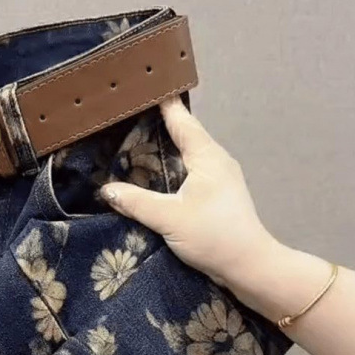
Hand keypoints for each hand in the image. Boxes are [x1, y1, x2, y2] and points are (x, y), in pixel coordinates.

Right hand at [101, 96, 280, 290]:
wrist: (248, 267)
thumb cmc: (214, 236)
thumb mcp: (169, 218)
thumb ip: (136, 202)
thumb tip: (106, 190)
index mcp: (207, 155)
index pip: (180, 118)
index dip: (159, 102)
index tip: (137, 87)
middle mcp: (215, 160)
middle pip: (183, 134)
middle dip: (156, 125)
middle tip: (124, 117)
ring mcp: (219, 178)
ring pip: (186, 155)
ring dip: (163, 150)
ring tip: (132, 145)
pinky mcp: (217, 197)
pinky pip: (189, 172)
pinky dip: (171, 170)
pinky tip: (154, 179)